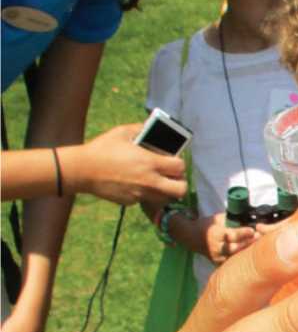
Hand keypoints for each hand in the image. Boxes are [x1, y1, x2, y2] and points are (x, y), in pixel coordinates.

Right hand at [66, 124, 187, 205]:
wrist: (82, 170)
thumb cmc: (102, 149)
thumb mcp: (122, 132)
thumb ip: (141, 129)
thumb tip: (150, 129)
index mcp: (150, 162)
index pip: (180, 167)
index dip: (180, 164)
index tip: (174, 161)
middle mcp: (148, 181)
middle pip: (180, 189)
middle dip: (180, 182)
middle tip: (172, 176)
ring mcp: (139, 194)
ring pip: (164, 198)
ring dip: (165, 190)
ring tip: (157, 180)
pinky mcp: (129, 202)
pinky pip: (145, 200)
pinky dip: (145, 193)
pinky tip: (134, 184)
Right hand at [198, 212, 257, 265]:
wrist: (192, 237)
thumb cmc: (208, 225)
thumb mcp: (218, 218)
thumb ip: (232, 220)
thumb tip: (250, 220)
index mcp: (215, 234)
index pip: (231, 235)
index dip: (243, 233)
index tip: (253, 230)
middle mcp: (215, 247)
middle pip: (234, 248)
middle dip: (248, 243)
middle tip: (259, 238)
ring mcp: (216, 257)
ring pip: (234, 257)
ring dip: (246, 252)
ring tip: (257, 246)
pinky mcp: (217, 263)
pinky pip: (231, 263)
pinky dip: (240, 259)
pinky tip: (248, 254)